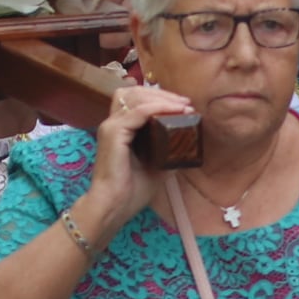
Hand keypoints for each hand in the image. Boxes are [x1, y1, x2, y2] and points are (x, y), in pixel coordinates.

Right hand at [86, 84, 192, 226]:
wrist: (113, 206)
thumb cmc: (130, 191)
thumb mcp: (156, 168)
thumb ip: (167, 154)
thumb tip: (187, 147)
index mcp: (120, 130)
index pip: (135, 101)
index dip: (158, 97)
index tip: (183, 105)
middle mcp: (112, 123)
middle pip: (133, 92)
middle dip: (161, 92)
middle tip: (185, 102)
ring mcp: (111, 126)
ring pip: (135, 96)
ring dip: (161, 97)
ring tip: (182, 105)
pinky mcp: (114, 132)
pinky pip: (138, 112)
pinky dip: (157, 107)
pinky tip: (174, 110)